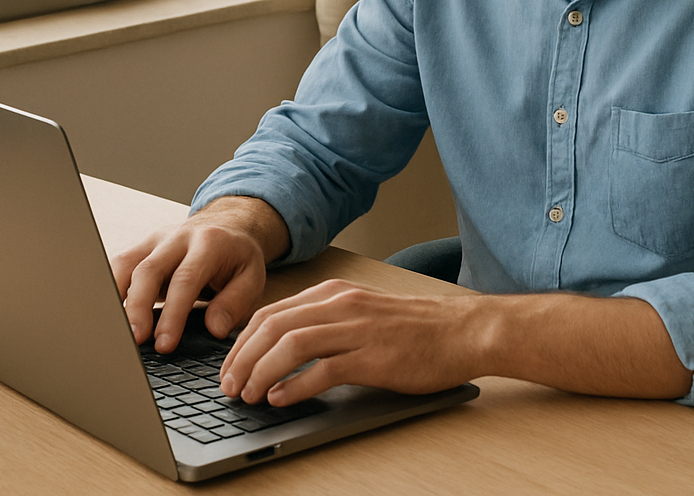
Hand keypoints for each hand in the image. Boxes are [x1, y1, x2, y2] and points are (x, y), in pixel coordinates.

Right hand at [109, 196, 287, 352]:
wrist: (226, 225)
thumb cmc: (237, 256)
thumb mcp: (251, 276)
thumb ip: (235, 302)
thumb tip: (214, 329)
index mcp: (209, 243)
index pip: (185, 279)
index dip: (173, 313)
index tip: (164, 343)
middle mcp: (177, 238)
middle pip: (148, 270)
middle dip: (138, 308)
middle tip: (135, 341)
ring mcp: (155, 241)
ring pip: (125, 264)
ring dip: (116, 299)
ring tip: (114, 331)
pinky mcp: (140, 247)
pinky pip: (118, 266)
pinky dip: (109, 289)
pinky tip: (108, 314)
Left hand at [218, 279, 482, 405]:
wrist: (465, 332)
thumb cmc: (417, 329)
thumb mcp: (363, 313)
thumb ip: (325, 323)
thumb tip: (281, 351)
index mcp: (334, 293)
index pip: (270, 313)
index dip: (241, 342)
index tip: (228, 367)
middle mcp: (341, 304)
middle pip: (271, 326)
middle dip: (241, 358)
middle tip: (228, 387)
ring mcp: (357, 329)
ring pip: (290, 344)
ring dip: (260, 372)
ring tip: (248, 395)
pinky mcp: (373, 356)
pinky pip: (323, 369)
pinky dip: (295, 386)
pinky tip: (281, 399)